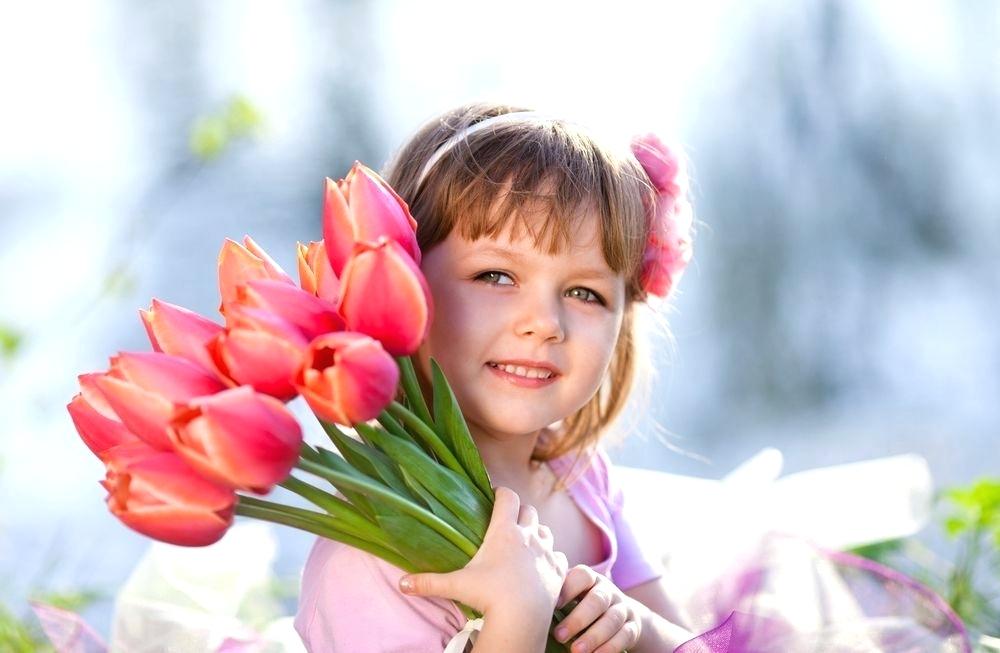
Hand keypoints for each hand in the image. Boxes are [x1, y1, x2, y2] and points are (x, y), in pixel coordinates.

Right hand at [399, 486, 568, 616]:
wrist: (522, 618)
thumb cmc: (488, 596)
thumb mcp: (456, 586)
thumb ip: (429, 582)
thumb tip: (401, 584)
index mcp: (505, 531)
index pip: (508, 496)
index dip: (501, 493)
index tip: (494, 497)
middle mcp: (529, 535)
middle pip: (529, 510)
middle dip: (519, 513)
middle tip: (508, 523)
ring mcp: (547, 552)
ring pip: (546, 531)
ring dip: (536, 533)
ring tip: (525, 544)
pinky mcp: (559, 570)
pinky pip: (559, 555)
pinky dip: (552, 557)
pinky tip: (541, 566)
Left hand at [553, 565, 641, 652]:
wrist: (621, 616)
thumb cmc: (583, 605)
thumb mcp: (573, 596)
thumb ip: (557, 594)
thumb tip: (528, 602)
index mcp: (590, 579)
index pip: (582, 575)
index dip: (568, 588)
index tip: (553, 605)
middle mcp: (608, 591)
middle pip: (597, 600)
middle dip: (578, 619)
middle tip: (559, 636)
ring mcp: (622, 608)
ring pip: (612, 619)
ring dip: (594, 636)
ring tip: (577, 651)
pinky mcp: (633, 626)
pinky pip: (625, 635)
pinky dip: (610, 647)